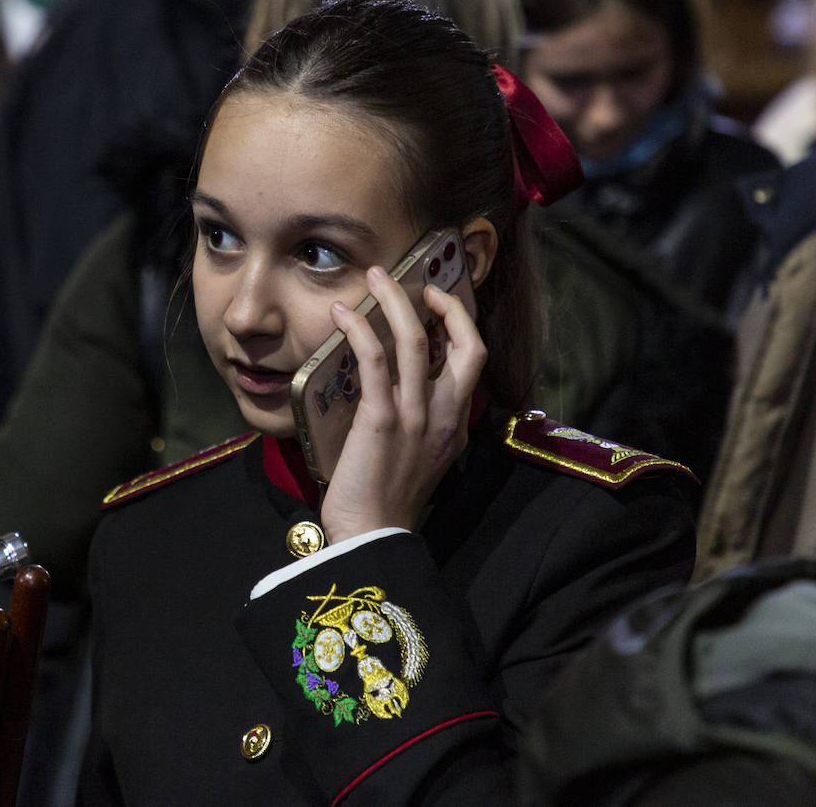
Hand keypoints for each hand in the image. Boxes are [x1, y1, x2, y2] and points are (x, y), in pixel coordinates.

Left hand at [319, 265, 485, 542]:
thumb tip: (394, 382)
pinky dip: (360, 330)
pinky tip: (343, 315)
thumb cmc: (385, 500)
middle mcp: (444, 416)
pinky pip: (375, 361)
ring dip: (394, 302)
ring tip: (375, 277)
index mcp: (455, 425)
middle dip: (445, 303)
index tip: (435, 304)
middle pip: (465, 343)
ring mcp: (416, 416)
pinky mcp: (382, 419)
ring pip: (416, 342)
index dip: (460, 324)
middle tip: (414, 283)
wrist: (372, 538)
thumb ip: (419, 422)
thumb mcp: (419, 457)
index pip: (473, 360)